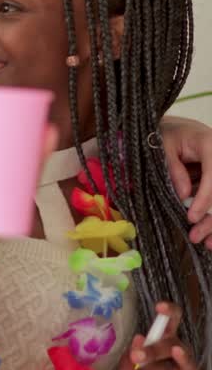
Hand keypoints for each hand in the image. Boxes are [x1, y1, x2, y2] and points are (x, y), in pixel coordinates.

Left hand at [114, 303, 197, 369]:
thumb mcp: (131, 367)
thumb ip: (131, 355)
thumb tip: (137, 339)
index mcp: (160, 341)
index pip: (168, 322)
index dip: (168, 311)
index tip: (159, 306)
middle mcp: (173, 348)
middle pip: (165, 341)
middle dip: (149, 347)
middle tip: (134, 356)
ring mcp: (182, 363)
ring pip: (170, 354)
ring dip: (153, 356)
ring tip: (137, 360)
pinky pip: (187, 367)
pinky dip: (183, 359)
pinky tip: (178, 352)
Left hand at [158, 116, 211, 248]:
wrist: (174, 128)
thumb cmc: (165, 134)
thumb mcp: (161, 146)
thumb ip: (172, 168)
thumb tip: (184, 195)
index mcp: (210, 144)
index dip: (205, 197)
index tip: (191, 217)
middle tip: (196, 236)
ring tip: (202, 241)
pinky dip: (211, 217)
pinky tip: (208, 237)